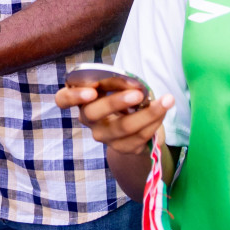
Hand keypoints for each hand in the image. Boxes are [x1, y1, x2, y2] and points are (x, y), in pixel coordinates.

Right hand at [54, 84, 173, 154]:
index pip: (63, 99)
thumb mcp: (115, 85)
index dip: (74, 96)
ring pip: (123, 127)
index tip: (91, 91)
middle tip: (138, 94)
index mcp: (81, 99)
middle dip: (116, 102)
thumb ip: (117, 82)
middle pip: (93, 113)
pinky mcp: (121, 147)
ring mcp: (103, 136)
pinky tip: (163, 112)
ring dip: (148, 113)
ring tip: (166, 100)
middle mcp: (87, 119)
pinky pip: (139, 137)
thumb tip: (133, 83)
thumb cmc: (119, 96)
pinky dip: (154, 122)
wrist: (130, 128)